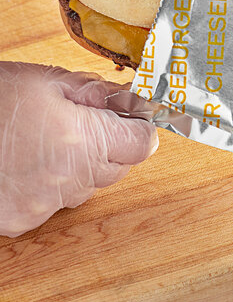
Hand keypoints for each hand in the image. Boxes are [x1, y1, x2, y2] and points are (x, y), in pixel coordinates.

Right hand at [0, 62, 157, 237]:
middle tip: (85, 122)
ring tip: (49, 141)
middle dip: (111, 144)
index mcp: (83, 141)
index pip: (141, 143)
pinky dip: (53, 185)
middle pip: (119, 167)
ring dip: (82, 166)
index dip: (140, 127)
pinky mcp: (21, 221)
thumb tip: (131, 98)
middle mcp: (69, 181)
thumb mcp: (48, 80)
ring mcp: (44, 205)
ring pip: (89, 187)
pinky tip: (30, 163)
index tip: (133, 117)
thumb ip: (97, 92)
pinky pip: (57, 203)